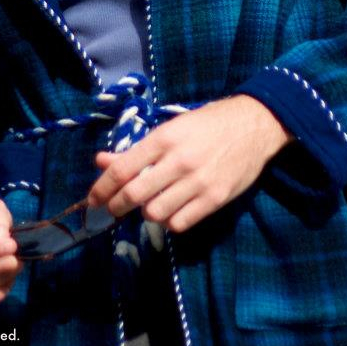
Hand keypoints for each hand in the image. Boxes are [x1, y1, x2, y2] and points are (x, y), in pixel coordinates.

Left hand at [88, 94, 291, 232]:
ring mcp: (198, 182)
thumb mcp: (170, 128)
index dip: (102, 187)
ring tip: (148, 204)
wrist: (253, 125)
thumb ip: (137, 149)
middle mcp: (179, 161)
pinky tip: (170, 210)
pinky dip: (169, 221)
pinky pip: (180, 223)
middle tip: (112, 208)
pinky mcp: (215, 199)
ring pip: (155, 213)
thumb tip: (101, 162)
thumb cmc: (207, 123)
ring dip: (145, 213)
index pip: (123, 169)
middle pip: (134, 195)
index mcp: (164, 138)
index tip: (93, 198)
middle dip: (116, 205)